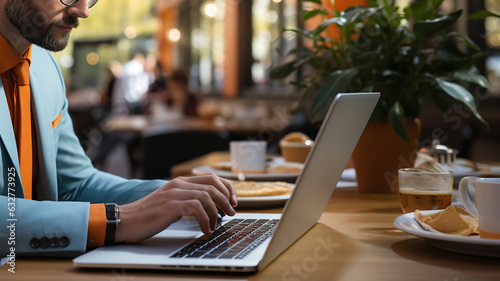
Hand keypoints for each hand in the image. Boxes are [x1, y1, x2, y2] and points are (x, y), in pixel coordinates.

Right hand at [115, 174, 237, 242]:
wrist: (125, 220)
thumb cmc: (148, 215)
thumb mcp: (171, 203)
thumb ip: (188, 201)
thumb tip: (210, 209)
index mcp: (180, 182)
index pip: (211, 178)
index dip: (227, 188)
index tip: (233, 201)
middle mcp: (179, 184)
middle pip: (213, 185)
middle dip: (226, 199)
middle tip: (231, 213)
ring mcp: (174, 193)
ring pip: (207, 196)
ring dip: (217, 213)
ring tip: (216, 225)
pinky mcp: (171, 205)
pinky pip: (197, 209)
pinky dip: (206, 221)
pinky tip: (205, 230)